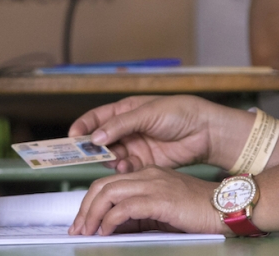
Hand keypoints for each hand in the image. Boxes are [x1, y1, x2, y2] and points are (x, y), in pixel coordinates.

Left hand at [68, 166, 224, 235]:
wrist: (226, 207)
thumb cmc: (198, 211)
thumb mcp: (162, 212)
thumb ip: (139, 215)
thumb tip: (114, 227)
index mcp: (147, 175)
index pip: (108, 184)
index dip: (90, 203)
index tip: (82, 223)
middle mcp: (147, 175)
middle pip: (102, 186)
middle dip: (85, 209)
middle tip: (78, 230)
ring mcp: (153, 184)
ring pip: (109, 193)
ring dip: (92, 214)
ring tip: (87, 232)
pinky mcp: (160, 198)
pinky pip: (125, 206)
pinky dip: (110, 219)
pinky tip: (107, 231)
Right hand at [69, 95, 251, 172]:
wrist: (205, 131)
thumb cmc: (180, 112)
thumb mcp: (148, 113)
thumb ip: (120, 125)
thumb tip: (96, 136)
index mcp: (126, 110)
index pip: (97, 118)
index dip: (83, 126)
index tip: (72, 137)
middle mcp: (127, 128)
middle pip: (101, 139)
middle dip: (93, 147)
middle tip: (87, 154)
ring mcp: (135, 145)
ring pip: (112, 155)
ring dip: (110, 159)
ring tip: (114, 160)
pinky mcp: (145, 162)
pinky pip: (127, 167)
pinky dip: (123, 168)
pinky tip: (126, 166)